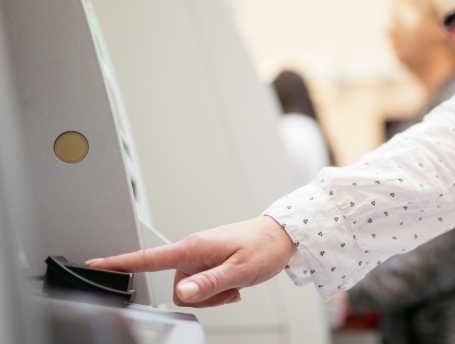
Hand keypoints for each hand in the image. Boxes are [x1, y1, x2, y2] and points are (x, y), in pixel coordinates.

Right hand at [86, 216, 296, 307]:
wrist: (281, 235)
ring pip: (191, 289)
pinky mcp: (208, 260)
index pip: (149, 257)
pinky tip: (234, 282)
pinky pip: (203, 284)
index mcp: (194, 247)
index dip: (120, 262)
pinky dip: (218, 288)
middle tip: (228, 287)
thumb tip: (181, 293)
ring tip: (235, 282)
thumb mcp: (239, 271)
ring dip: (213, 293)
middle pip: (177, 288)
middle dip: (201, 296)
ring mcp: (201, 255)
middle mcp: (193, 249)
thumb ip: (209, 284)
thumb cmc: (264, 247)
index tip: (94, 264)